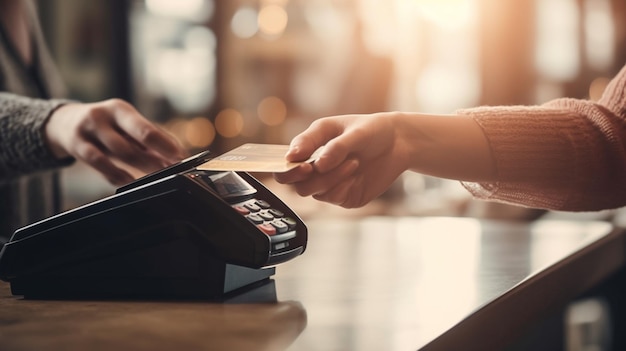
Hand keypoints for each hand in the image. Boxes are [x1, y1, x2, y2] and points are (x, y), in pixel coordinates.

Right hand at [44, 99, 185, 184]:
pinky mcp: (75, 144)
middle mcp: (105, 115)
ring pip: (120, 150)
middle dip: (157, 154)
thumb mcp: (123, 126)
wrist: (62, 123)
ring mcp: (89, 128)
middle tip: (172, 168)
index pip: (148, 127)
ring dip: (141, 165)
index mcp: (121, 109)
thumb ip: (147, 140)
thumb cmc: (104, 127)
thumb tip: (176, 156)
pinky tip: (128, 181)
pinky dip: (116, 173)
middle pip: (137, 135)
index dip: (166, 143)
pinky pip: (98, 162)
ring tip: (156, 175)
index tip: (181, 156)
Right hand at [274, 113, 411, 207]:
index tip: (301, 163)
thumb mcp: (350, 130)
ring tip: (353, 162)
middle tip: (316, 166)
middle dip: (305, 177)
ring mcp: (330, 184)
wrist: (400, 143)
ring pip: (315, 192)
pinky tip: (356, 173)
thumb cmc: (371, 130)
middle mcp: (316, 167)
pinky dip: (343, 186)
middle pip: (295, 184)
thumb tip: (316, 165)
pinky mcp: (345, 196)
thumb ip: (332, 146)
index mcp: (310, 148)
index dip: (286, 169)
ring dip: (331, 178)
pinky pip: (334, 198)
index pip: (284, 165)